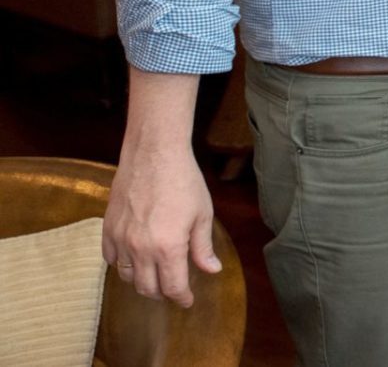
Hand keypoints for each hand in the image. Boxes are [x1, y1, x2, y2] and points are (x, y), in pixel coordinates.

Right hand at [102, 70, 221, 306]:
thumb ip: (203, 247)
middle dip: (162, 293)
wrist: (154, 155)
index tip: (187, 301)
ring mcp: (120, 240)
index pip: (172, 286)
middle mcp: (140, 249)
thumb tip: (211, 271)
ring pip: (126, 277)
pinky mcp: (107, 229)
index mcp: (168, 248)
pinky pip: (110, 259)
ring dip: (141, 281)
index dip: (181, 298)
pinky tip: (133, 260)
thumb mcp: (202, 215)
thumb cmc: (184, 182)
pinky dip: (121, 265)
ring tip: (154, 276)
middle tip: (173, 290)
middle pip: (147, 287)